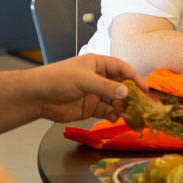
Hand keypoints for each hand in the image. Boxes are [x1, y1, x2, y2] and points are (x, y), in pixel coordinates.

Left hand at [33, 54, 148, 122]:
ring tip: (128, 113)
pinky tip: (115, 118)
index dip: (134, 77)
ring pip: (115, 100)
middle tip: (141, 105)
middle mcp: (98, 78)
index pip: (121, 68)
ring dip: (123, 106)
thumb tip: (126, 93)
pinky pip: (107, 111)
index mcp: (97, 64)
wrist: (38, 96)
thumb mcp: (83, 80)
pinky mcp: (91, 108)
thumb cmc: (58, 79)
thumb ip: (105, 87)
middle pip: (120, 85)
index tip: (144, 88)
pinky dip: (113, 115)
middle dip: (131, 94)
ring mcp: (95, 93)